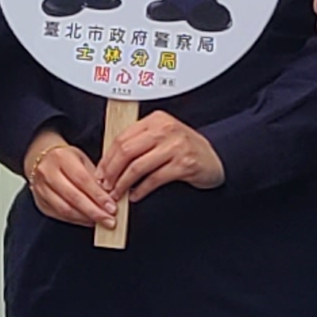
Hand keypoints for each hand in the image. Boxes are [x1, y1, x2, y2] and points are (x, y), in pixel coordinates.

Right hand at [21, 128, 118, 228]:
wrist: (42, 160)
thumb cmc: (66, 159)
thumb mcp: (82, 160)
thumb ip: (95, 177)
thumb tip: (111, 197)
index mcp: (61, 157)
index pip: (82, 179)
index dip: (98, 195)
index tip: (112, 206)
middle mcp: (47, 173)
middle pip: (73, 196)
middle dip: (94, 211)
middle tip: (109, 220)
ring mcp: (41, 189)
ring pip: (65, 209)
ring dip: (86, 218)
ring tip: (101, 222)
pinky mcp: (40, 202)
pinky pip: (60, 215)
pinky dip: (77, 220)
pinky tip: (88, 220)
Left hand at [101, 107, 226, 203]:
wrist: (216, 158)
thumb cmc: (185, 148)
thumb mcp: (163, 136)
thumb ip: (140, 141)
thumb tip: (109, 160)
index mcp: (156, 120)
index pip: (121, 138)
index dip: (107, 158)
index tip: (100, 172)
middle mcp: (165, 129)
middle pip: (126, 151)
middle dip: (111, 172)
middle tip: (105, 186)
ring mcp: (176, 146)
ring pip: (137, 167)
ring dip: (123, 184)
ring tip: (117, 193)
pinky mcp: (184, 164)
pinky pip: (154, 179)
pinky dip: (141, 190)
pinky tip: (135, 196)